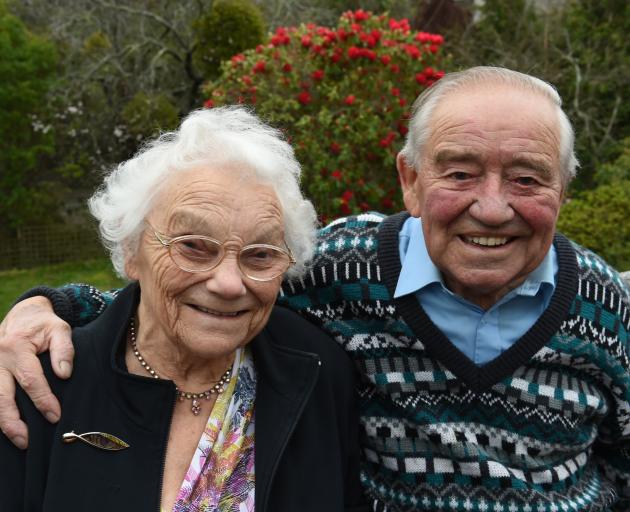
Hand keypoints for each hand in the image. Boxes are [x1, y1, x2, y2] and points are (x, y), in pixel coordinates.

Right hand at [0, 296, 73, 448]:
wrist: (23, 314)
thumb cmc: (44, 324)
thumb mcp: (60, 329)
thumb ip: (64, 350)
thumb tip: (64, 374)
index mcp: (16, 347)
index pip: (30, 379)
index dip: (43, 400)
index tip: (55, 415)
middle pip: (1, 396)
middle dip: (12, 422)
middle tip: (27, 440)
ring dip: (2, 422)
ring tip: (18, 441)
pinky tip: (6, 427)